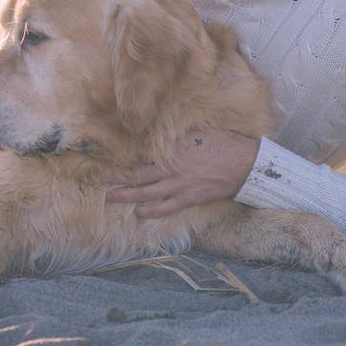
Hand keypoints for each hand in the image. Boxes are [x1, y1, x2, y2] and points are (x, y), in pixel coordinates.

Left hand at [104, 129, 259, 217]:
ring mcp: (178, 185)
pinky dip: (151, 211)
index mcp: (172, 149)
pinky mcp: (188, 198)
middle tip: (102, 183)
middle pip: (138, 176)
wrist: (243, 164)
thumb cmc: (223, 143)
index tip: (111, 160)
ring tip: (111, 198)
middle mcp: (171, 168)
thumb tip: (165, 132)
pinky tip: (140, 213)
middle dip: (118, 180)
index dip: (126, 159)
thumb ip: (179, 135)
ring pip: (146, 193)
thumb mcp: (198, 132)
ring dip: (127, 196)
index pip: (142, 155)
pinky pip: (164, 208)